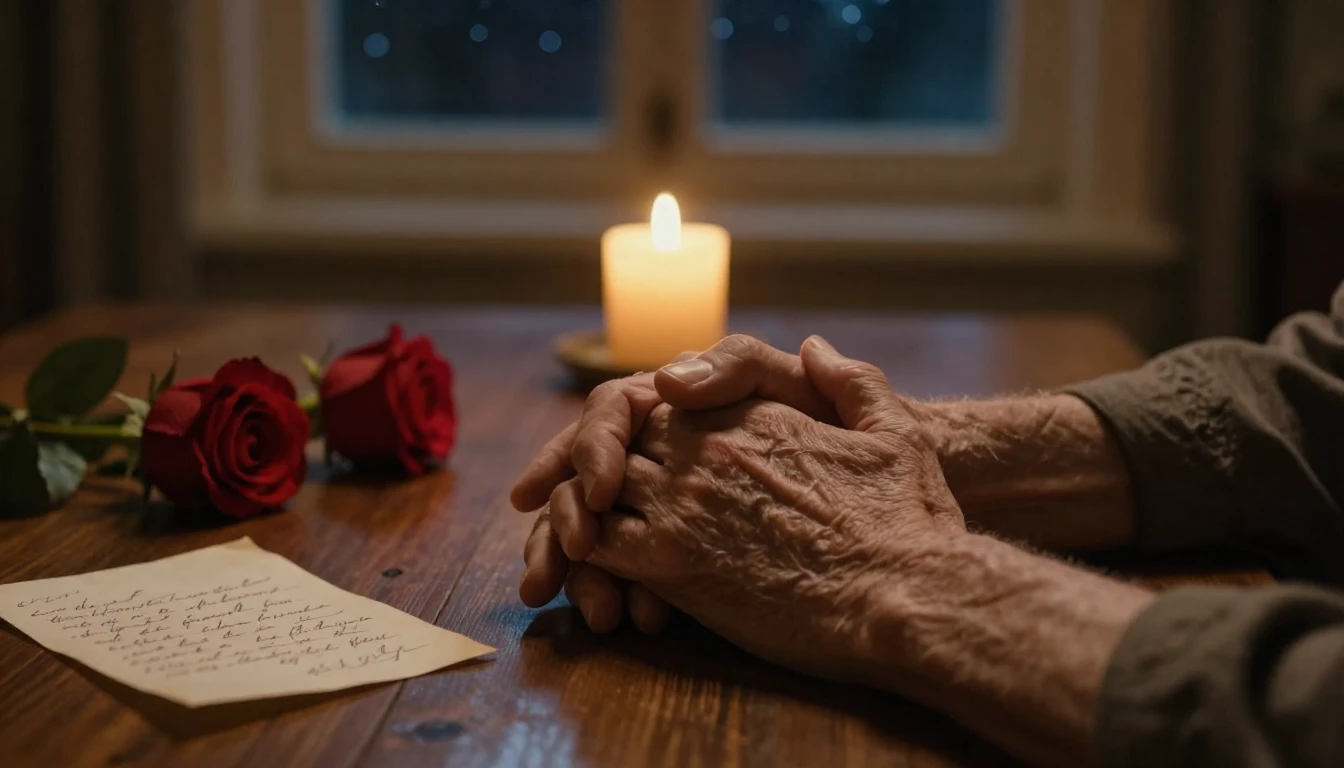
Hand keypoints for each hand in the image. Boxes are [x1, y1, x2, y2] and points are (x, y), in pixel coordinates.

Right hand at [512, 335, 836, 631]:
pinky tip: (619, 617)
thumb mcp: (800, 384)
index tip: (601, 492)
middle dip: (557, 523)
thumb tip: (668, 378)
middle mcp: (662, 450)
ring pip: (594, 528)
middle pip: (584, 478)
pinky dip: (612, 590)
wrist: (900, 506)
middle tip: (547, 570)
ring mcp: (666, 503)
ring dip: (573, 568)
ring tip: (583, 608)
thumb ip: (738, 367)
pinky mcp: (680, 551)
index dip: (590, 448)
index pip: (611, 415)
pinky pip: (626, 566)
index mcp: (680, 403)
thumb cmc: (851, 437)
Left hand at [566, 341, 1153, 767]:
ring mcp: (686, 502)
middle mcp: (709, 448)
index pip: (665, 401)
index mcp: (752, 416)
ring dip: (578, 511)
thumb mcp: (895, 430)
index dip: (635, 424)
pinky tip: (584, 569)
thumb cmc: (911, 521)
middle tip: (573, 496)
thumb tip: (812, 345)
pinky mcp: (675, 563)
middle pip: (620, 439)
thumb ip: (850, 380)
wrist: (909, 596)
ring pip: (597, 490)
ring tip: (566, 540)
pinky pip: (600, 543)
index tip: (624, 448)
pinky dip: (583, 551)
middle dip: (593, 465)